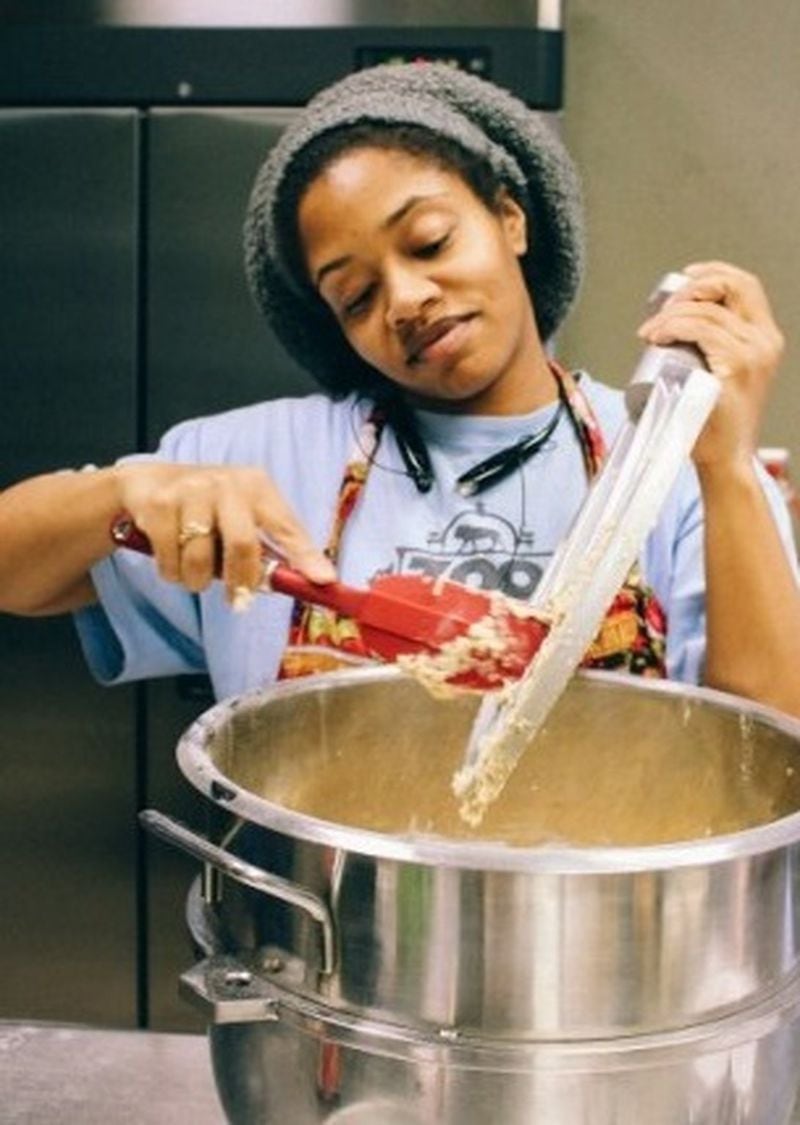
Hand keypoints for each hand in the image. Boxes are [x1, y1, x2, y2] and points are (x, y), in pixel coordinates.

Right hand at [113, 461, 334, 599]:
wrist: (146, 483)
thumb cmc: (206, 510)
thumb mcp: (242, 518)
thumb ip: (271, 548)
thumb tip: (311, 582)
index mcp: (257, 487)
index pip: (287, 527)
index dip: (306, 556)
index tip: (324, 580)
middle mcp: (227, 483)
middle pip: (243, 545)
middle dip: (240, 582)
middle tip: (237, 599)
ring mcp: (191, 490)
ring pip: (201, 560)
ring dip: (197, 579)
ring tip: (194, 569)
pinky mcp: (159, 504)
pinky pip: (169, 561)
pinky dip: (171, 572)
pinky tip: (170, 556)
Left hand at [637, 261, 784, 468]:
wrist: (724, 458)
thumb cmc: (713, 421)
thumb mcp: (720, 374)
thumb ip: (711, 348)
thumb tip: (674, 321)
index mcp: (765, 338)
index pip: (746, 285)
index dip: (713, 272)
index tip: (684, 278)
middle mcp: (765, 341)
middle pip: (732, 286)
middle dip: (690, 287)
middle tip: (660, 309)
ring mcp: (754, 354)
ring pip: (707, 312)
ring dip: (670, 314)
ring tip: (650, 332)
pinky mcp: (737, 368)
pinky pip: (701, 331)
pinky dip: (673, 327)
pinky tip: (658, 335)